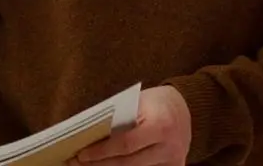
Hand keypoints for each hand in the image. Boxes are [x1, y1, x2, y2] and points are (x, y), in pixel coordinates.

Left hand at [71, 86, 190, 165]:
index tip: (81, 155)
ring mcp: (174, 161)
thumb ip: (119, 121)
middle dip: (99, 164)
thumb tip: (88, 137)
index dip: (101, 152)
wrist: (185, 108)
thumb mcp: (138, 104)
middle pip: (128, 163)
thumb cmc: (155, 103)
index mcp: (161, 125)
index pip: (126, 144)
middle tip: (77, 163)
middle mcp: (170, 146)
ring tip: (89, 165)